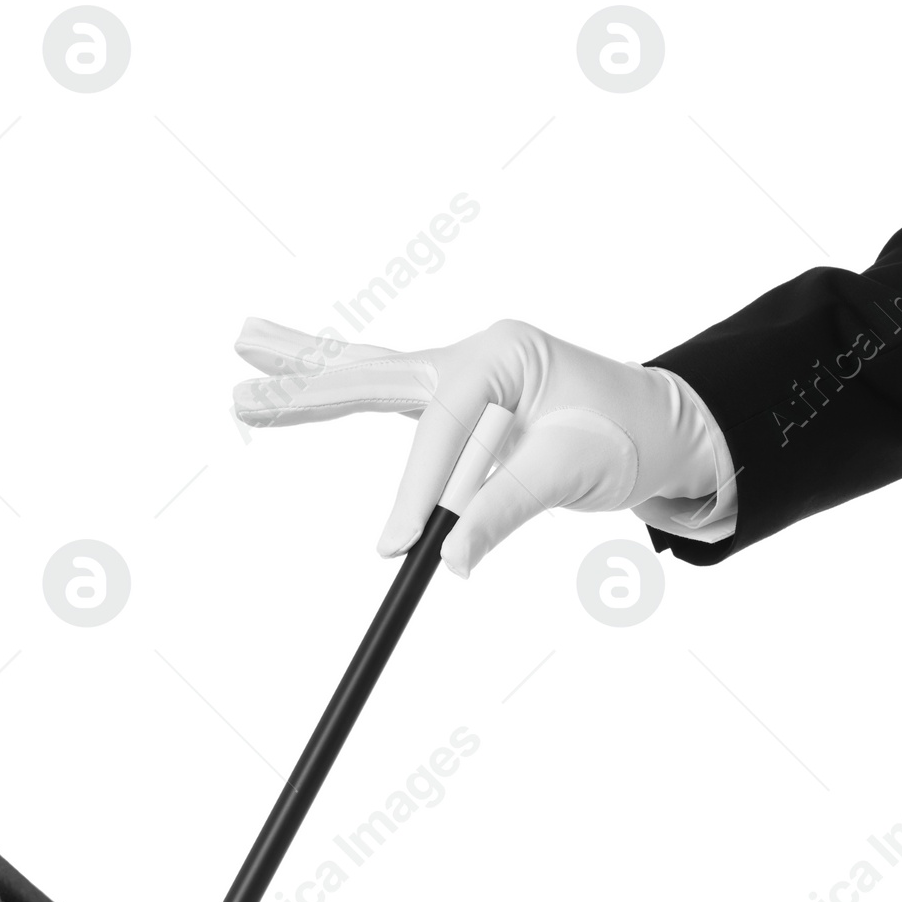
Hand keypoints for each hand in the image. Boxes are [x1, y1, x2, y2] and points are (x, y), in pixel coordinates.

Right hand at [232, 317, 726, 576]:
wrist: (660, 429)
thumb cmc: (626, 439)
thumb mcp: (574, 472)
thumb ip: (507, 509)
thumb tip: (449, 558)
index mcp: (503, 356)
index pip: (444, 429)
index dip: (418, 489)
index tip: (397, 549)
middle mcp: (472, 354)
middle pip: (376, 373)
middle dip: (309, 387)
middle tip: (241, 398)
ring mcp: (459, 372)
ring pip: (369, 372)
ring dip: (305, 365)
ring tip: (243, 342)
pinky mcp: (453, 402)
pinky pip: (385, 395)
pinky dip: (338, 380)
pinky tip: (288, 366)